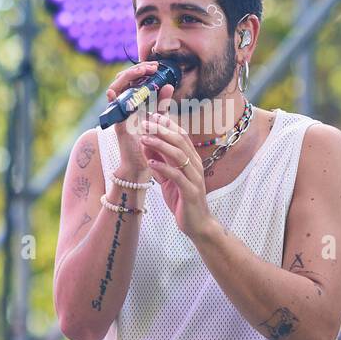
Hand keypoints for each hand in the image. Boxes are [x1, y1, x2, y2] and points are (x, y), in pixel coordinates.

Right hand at [105, 61, 174, 173]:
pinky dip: (110, 100)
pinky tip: (112, 93)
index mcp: (132, 102)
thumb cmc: (148, 140)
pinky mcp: (117, 125)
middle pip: (122, 79)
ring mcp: (119, 114)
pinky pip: (111, 111)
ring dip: (127, 78)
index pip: (132, 78)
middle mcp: (123, 105)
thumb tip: (170, 85)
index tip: (156, 66)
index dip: (143, 69)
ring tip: (141, 72)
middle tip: (152, 67)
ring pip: (115, 89)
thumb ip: (161, 103)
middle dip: (136, 70)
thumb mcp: (157, 118)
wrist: (142, 163)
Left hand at [139, 110, 213, 239]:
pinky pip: (177, 176)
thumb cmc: (182, 199)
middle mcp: (195, 165)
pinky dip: (163, 167)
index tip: (151, 115)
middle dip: (161, 130)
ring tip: (143, 139)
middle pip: (179, 141)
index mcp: (192, 160)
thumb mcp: (167, 178)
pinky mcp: (190, 191)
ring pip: (179, 155)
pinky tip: (150, 163)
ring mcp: (194, 178)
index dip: (167, 124)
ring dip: (160, 145)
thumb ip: (159, 162)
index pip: (181, 135)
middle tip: (145, 123)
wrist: (197, 224)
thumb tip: (146, 145)